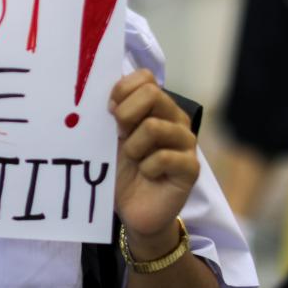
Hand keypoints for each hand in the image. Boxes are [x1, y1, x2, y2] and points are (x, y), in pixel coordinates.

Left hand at [109, 70, 199, 252]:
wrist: (132, 210)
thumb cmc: (120, 170)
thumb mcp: (109, 136)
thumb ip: (111, 111)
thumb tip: (96, 85)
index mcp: (156, 106)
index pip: (145, 77)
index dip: (122, 91)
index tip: (109, 112)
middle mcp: (175, 118)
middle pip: (152, 93)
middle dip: (125, 115)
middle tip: (120, 136)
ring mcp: (186, 142)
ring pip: (153, 126)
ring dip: (133, 147)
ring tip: (134, 160)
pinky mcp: (191, 167)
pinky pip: (164, 157)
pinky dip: (147, 168)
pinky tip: (148, 175)